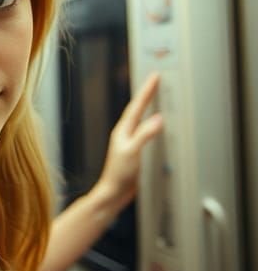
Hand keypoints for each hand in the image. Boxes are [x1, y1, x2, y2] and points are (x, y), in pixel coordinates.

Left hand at [94, 72, 163, 215]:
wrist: (113, 192)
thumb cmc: (118, 174)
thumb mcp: (133, 151)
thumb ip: (145, 134)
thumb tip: (157, 119)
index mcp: (123, 130)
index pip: (137, 106)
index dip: (146, 91)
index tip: (154, 77)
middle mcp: (125, 133)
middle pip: (138, 108)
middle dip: (147, 94)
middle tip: (155, 80)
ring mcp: (129, 142)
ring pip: (141, 119)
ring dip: (148, 107)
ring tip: (155, 96)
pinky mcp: (135, 151)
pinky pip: (145, 131)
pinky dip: (152, 124)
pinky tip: (156, 126)